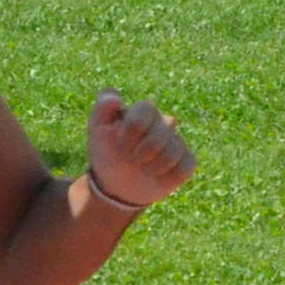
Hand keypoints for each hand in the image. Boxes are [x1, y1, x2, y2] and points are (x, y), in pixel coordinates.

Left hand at [86, 90, 194, 212]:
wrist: (117, 184)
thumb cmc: (106, 153)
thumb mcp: (97, 130)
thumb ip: (102, 108)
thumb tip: (116, 99)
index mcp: (143, 110)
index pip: (144, 113)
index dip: (131, 133)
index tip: (120, 143)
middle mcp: (164, 122)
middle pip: (160, 136)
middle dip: (140, 154)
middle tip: (130, 159)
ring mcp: (177, 141)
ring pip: (173, 153)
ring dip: (152, 168)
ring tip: (143, 169)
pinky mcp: (187, 161)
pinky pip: (185, 168)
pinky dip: (167, 178)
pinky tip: (157, 177)